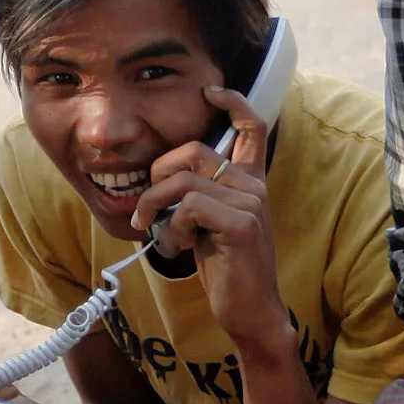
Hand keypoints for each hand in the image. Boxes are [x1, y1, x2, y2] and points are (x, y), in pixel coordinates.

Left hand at [126, 89, 288, 352]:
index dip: (232, 101)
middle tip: (148, 210)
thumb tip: (159, 177)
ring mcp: (251, 203)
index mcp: (250, 181)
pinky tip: (177, 247)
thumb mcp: (208, 224)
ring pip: (183, 181)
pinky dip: (171, 227)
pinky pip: (189, 207)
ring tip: (159, 233)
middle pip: (193, 151)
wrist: (251, 312)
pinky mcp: (241, 224)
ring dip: (157, 207)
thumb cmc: (227, 269)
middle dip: (158, 176)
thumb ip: (196, 196)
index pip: (252, 126)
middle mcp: (255, 186)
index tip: (208, 91)